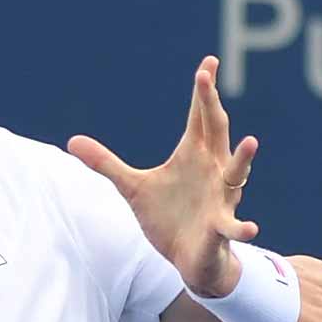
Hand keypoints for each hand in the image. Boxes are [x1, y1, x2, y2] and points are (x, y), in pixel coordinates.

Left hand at [68, 55, 258, 297]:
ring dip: (243, 159)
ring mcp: (220, 198)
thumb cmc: (168, 217)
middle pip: (215, 131)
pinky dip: (241, 229)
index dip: (202, 91)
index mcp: (194, 155)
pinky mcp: (220, 228)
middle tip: (206, 78)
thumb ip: (106, 163)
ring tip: (250, 142)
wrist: (191, 258)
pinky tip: (250, 229)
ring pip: (236, 174)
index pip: (199, 116)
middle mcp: (213, 170)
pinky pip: (233, 227)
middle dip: (211, 105)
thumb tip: (71, 141)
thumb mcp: (132, 187)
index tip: (207, 63)